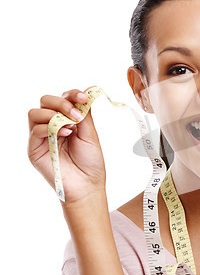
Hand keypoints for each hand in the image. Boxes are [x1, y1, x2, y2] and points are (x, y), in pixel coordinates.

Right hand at [28, 88, 105, 203]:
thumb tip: (89, 90)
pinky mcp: (34, 149)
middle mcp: (51, 125)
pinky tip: (66, 134)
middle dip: (62, 102)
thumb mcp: (90, 133)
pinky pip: (35, 130)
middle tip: (77, 114)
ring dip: (55, 114)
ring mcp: (41, 137)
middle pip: (45, 100)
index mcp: (66, 119)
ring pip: (35, 112)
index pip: (62, 97)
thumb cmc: (90, 161)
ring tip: (72, 126)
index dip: (72, 94)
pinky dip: (50, 128)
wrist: (88, 184)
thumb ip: (85, 113)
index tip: (84, 97)